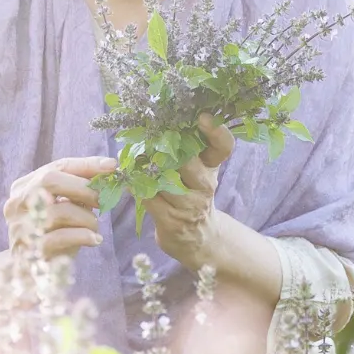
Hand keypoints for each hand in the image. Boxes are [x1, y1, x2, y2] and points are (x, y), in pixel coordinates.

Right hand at [4, 156, 116, 258]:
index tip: (112, 166)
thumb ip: (78, 190)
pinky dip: (84, 236)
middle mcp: (17, 204)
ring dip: (86, 218)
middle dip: (84, 188)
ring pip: (59, 210)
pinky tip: (94, 240)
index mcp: (23, 187)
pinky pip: (62, 237)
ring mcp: (21, 227)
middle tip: (102, 199)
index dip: (86, 165)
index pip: (56, 167)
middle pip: (50, 181)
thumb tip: (108, 169)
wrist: (31, 274)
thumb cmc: (53, 234)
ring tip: (94, 228)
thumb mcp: (63, 207)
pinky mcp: (31, 251)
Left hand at [146, 116, 233, 270]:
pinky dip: (136, 187)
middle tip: (147, 138)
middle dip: (164, 149)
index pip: (223, 147)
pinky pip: (149, 197)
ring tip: (133, 157)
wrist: (197, 237)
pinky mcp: (172, 220)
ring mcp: (189, 205)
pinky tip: (130, 180)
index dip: (216, 132)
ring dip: (144, 168)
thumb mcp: (198, 171)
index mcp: (212, 167)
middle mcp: (205, 185)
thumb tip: (156, 121)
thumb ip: (186, 149)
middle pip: (187, 161)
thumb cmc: (191, 195)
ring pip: (163, 179)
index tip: (202, 117)